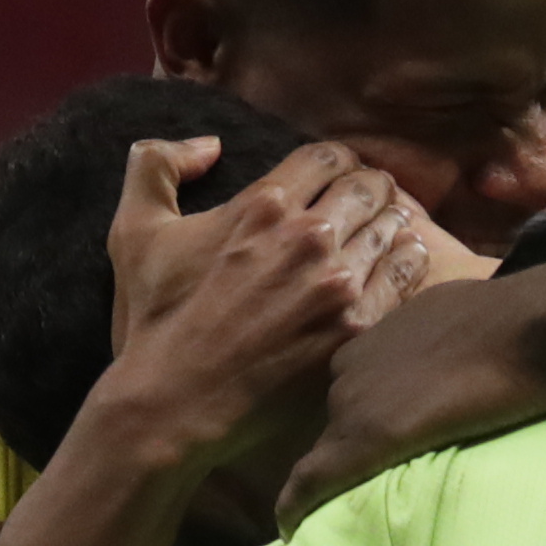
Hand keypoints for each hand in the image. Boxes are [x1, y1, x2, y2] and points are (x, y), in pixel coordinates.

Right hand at [80, 141, 429, 481]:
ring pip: (391, 228)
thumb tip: (209, 144)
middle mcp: (306, 237)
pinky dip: (410, 260)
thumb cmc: (157, 319)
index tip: (342, 173)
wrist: (179, 400)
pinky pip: (404, 277)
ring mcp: (337, 283)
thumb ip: (157, 165)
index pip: (326, 157)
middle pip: (367, 188)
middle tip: (376, 197)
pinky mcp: (357, 328)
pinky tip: (408, 258)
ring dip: (394, 221)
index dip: (339, 161)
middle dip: (373, 187)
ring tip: (395, 225)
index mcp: (262, 205)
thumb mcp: (136, 231)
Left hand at [273, 273, 545, 533]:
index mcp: (379, 335)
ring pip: (327, 446)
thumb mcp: (469, 318)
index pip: (355, 384)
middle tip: (360, 482)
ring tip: (335, 509)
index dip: (361, 415)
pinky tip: (289, 527)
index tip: (367, 443)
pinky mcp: (364, 438)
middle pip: (337, 417)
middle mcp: (353, 363)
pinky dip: (298, 503)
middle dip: (346, 445)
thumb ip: (448, 338)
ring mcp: (354, 398)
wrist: (535, 325)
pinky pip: (313, 477)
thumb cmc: (524, 320)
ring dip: (332, 472)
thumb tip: (468, 352)